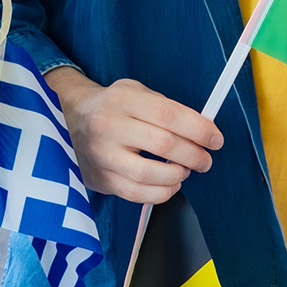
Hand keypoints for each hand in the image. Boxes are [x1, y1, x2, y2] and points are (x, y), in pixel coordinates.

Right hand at [44, 67, 223, 203]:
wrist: (72, 119)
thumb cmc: (113, 106)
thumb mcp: (135, 91)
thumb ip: (166, 107)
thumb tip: (202, 128)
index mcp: (123, 98)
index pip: (169, 114)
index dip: (198, 128)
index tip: (215, 138)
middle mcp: (110, 125)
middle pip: (163, 144)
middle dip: (194, 155)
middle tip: (205, 159)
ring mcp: (103, 154)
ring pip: (150, 174)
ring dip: (178, 175)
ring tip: (186, 170)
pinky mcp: (101, 178)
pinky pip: (137, 194)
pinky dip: (162, 193)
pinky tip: (171, 184)